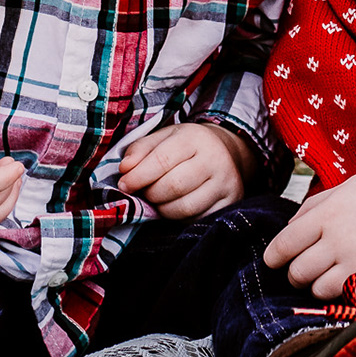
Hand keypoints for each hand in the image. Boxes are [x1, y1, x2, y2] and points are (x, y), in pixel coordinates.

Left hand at [118, 123, 257, 219]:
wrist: (225, 152)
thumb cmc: (187, 146)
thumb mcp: (163, 138)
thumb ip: (140, 149)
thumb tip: (125, 169)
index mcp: (195, 137)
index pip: (162, 159)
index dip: (138, 176)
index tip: (124, 184)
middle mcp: (215, 158)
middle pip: (173, 186)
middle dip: (151, 194)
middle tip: (144, 193)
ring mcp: (226, 182)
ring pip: (185, 207)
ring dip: (163, 209)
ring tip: (159, 200)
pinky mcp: (231, 202)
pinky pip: (197, 219)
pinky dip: (180, 217)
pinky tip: (176, 206)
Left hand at [262, 173, 355, 299]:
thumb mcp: (342, 190)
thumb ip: (312, 208)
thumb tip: (288, 228)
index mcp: (326, 216)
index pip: (284, 245)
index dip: (273, 257)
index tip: (273, 261)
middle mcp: (338, 241)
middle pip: (298, 273)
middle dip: (296, 274)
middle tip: (303, 270)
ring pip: (319, 290)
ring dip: (320, 284)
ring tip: (331, 274)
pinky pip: (347, 298)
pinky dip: (346, 292)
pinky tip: (353, 278)